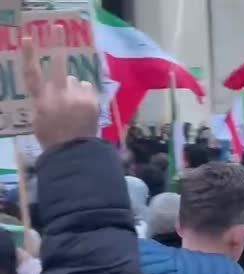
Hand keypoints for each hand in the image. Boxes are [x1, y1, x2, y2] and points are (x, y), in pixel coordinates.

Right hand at [23, 25, 98, 148]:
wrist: (75, 152)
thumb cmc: (53, 138)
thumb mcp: (39, 119)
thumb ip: (44, 101)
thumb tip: (54, 89)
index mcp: (41, 100)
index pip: (31, 74)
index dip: (29, 56)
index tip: (28, 39)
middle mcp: (58, 94)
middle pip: (58, 65)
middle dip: (57, 44)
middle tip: (58, 28)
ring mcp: (76, 96)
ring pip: (75, 81)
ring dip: (74, 88)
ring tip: (74, 107)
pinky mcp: (91, 100)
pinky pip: (88, 88)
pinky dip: (85, 95)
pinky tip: (84, 108)